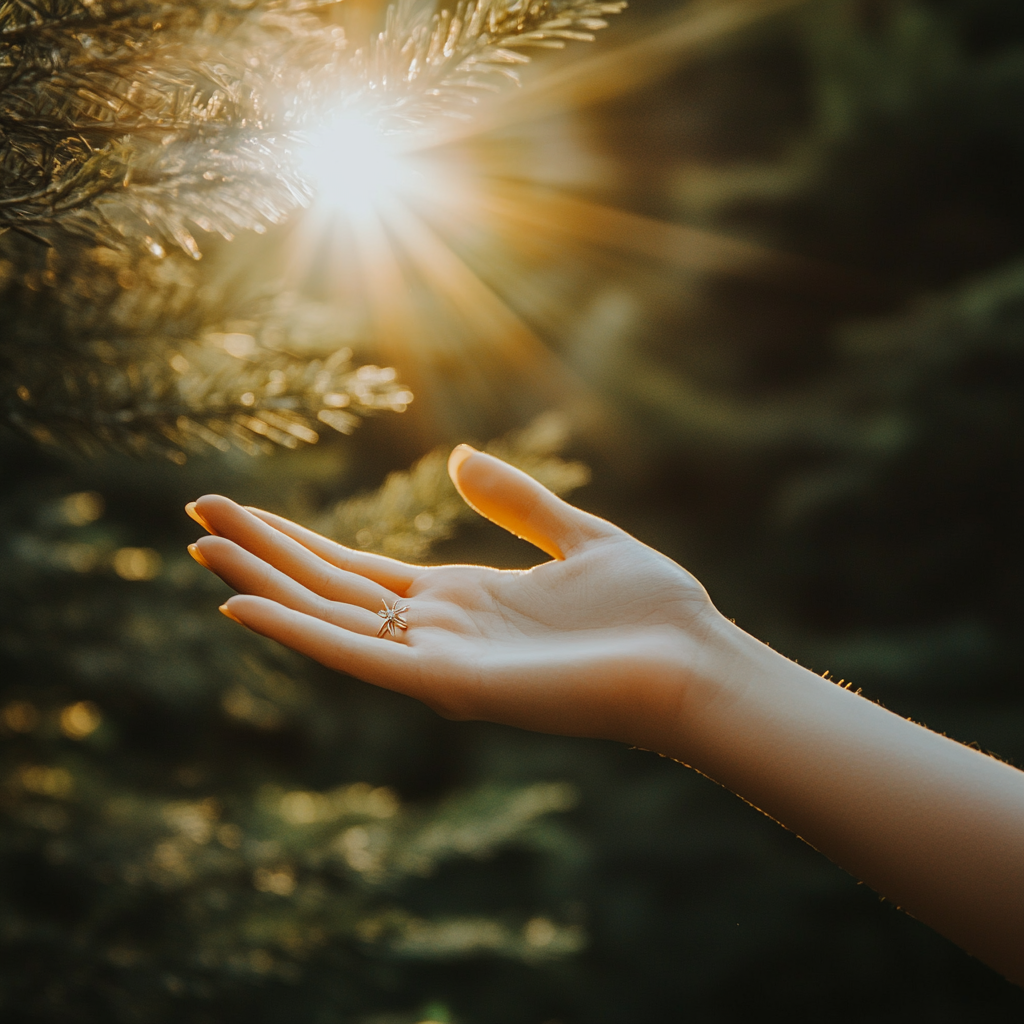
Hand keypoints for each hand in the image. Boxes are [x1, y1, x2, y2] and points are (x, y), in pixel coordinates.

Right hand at [187, 445, 722, 747]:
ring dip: (263, 581)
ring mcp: (437, 660)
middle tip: (195, 515)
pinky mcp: (449, 684)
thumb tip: (462, 457)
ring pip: (329, 617)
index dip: (297, 540)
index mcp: (461, 599)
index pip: (356, 569)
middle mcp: (437, 632)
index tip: (242, 509)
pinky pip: (356, 656)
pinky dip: (297, 632)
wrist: (693, 661)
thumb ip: (516, 502)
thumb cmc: (649, 608)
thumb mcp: (577, 534)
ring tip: (202, 544)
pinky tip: (242, 603)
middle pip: (328, 587)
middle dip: (263, 551)